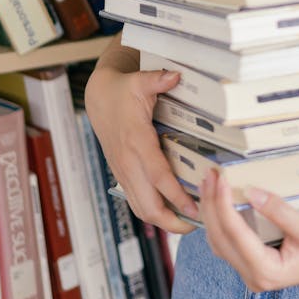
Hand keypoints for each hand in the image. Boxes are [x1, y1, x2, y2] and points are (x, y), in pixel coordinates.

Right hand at [84, 64, 197, 233]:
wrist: (98, 98)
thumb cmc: (122, 90)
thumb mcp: (139, 80)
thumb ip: (157, 80)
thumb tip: (175, 75)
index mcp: (136, 141)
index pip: (158, 176)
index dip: (177, 195)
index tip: (196, 208)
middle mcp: (128, 162)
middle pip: (148, 204)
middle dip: (172, 221)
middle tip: (199, 223)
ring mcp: (123, 171)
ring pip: (140, 208)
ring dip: (163, 221)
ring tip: (189, 223)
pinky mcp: (122, 174)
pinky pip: (136, 201)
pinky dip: (153, 211)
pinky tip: (171, 212)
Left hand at [199, 170, 298, 290]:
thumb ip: (278, 211)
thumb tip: (250, 191)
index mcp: (267, 272)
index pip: (235, 233)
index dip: (223, 204)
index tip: (220, 178)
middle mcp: (255, 278)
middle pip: (220, 238)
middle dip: (211, 205)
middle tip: (209, 175)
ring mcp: (253, 274)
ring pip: (220, 242)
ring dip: (213, 213)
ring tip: (209, 183)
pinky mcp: (256, 265)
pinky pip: (229, 243)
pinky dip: (221, 221)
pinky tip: (220, 202)